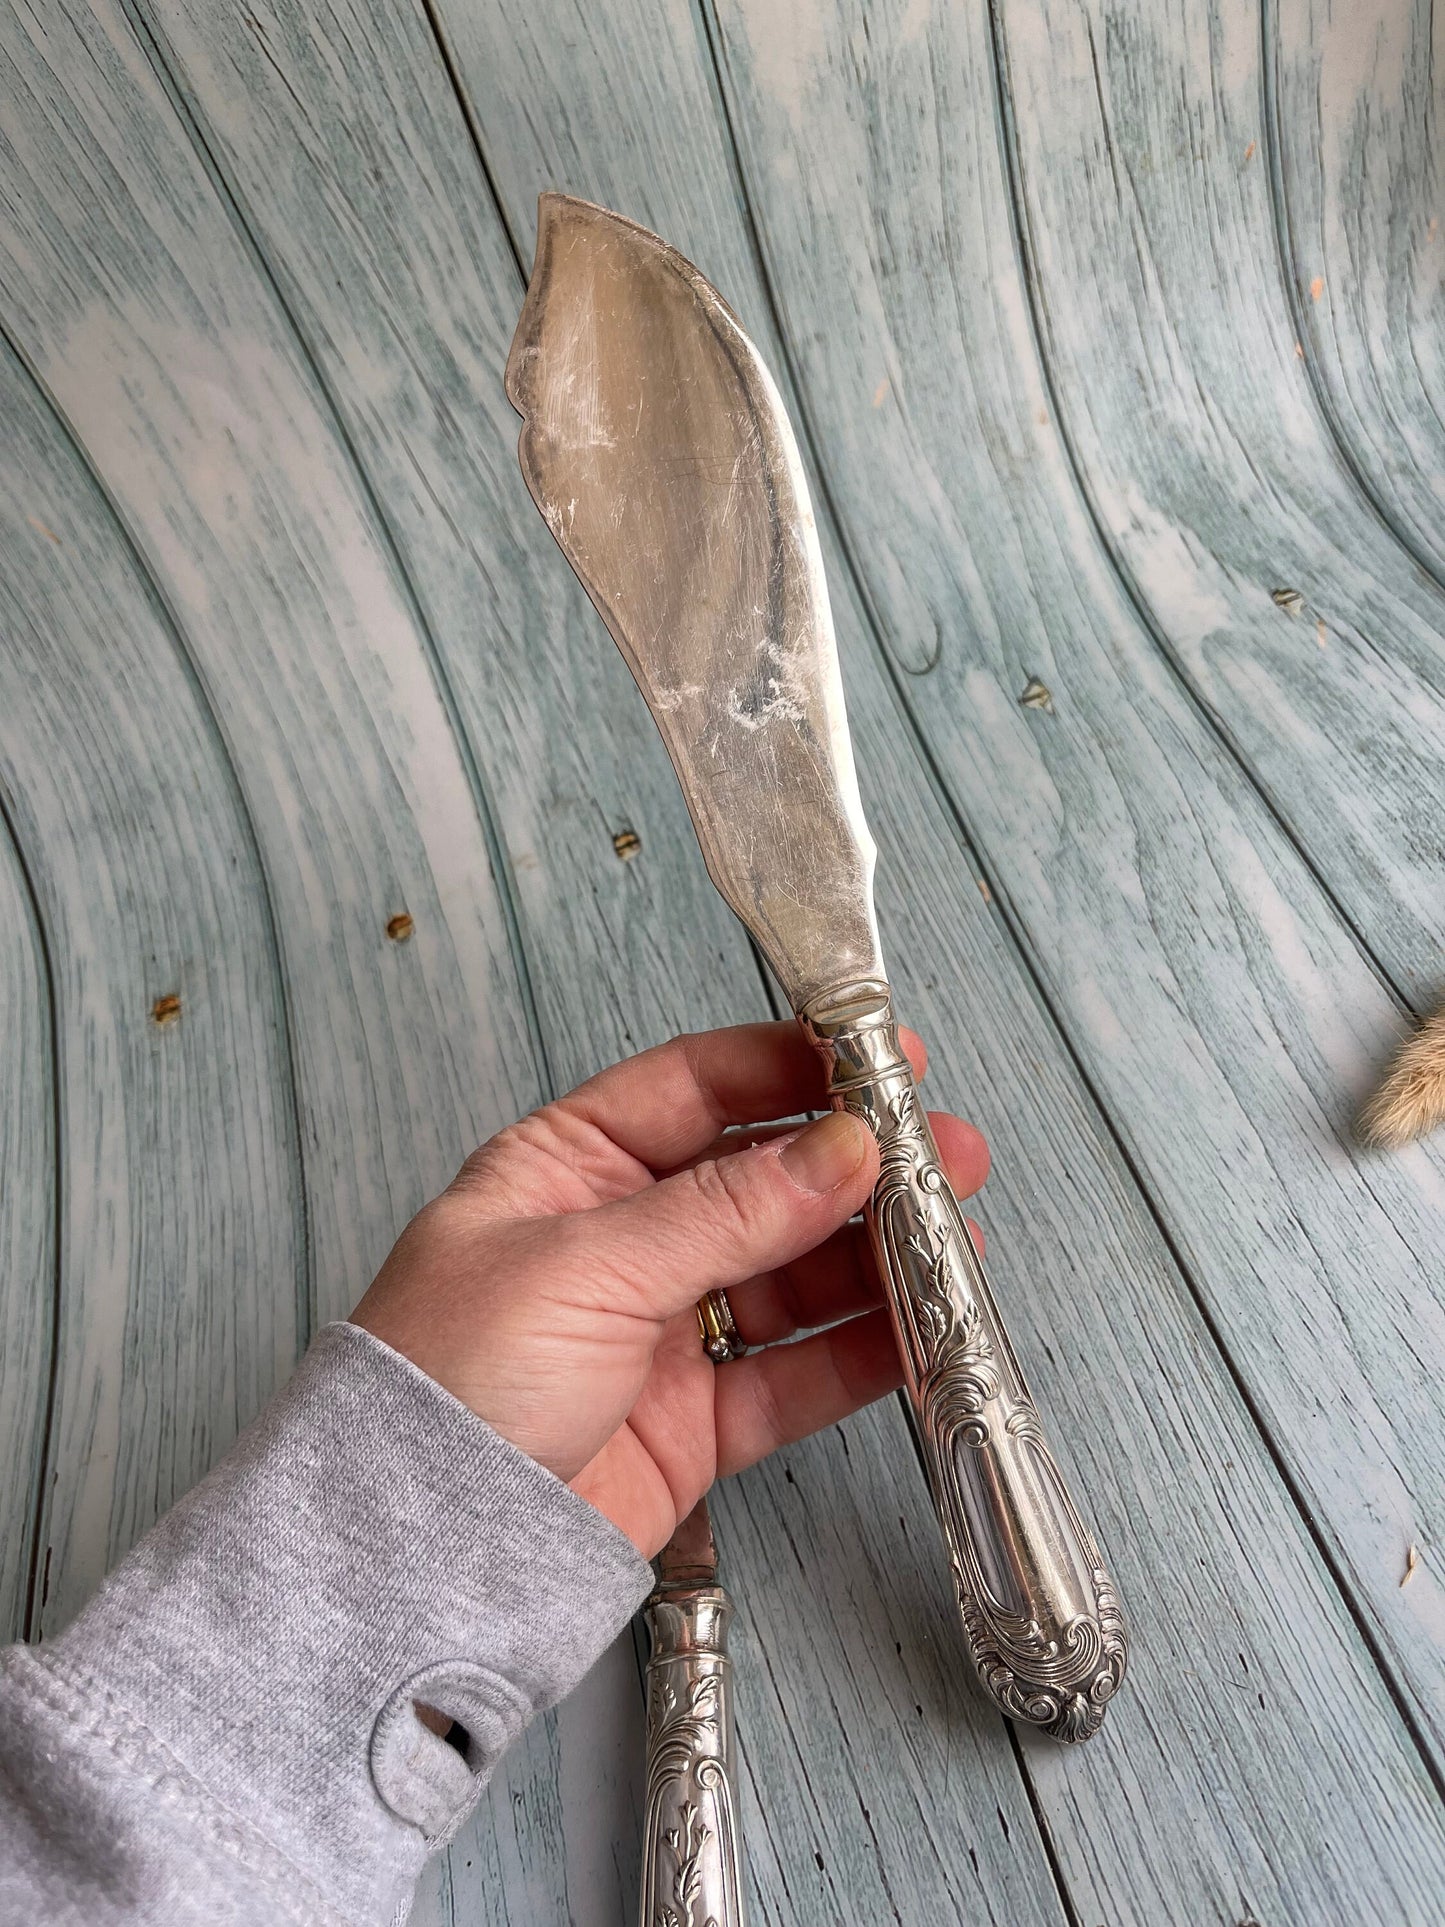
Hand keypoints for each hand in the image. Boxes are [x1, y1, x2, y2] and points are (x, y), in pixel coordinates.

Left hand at [352, 1021, 988, 1556]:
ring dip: (874, 1256)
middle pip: (761, 1179)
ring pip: (791, 1275)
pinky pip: (793, 1373)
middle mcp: (621, 1238)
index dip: (792, 1066)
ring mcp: (661, 1329)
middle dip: (858, 1165)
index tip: (882, 1060)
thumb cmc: (447, 1381)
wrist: (414, 1552)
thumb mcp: (585, 1264)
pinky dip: (859, 1354)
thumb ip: (724, 1210)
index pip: (696, 1087)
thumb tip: (841, 1147)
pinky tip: (919, 1332)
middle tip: (947, 1156)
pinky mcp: (693, 1421)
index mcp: (567, 1165)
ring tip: (955, 1241)